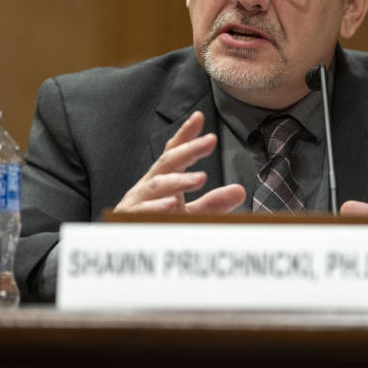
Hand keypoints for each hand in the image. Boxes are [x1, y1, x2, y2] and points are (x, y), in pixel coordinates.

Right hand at [114, 111, 245, 213]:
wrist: (127, 250)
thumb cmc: (157, 226)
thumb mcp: (190, 214)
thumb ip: (213, 204)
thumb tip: (239, 190)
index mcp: (163, 180)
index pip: (174, 153)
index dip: (185, 136)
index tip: (199, 118)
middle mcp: (149, 185)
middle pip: (168, 162)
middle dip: (188, 149)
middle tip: (210, 140)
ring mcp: (138, 200)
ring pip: (157, 185)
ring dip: (179, 180)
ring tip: (200, 178)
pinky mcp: (130, 219)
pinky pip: (143, 211)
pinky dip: (156, 207)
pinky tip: (171, 203)